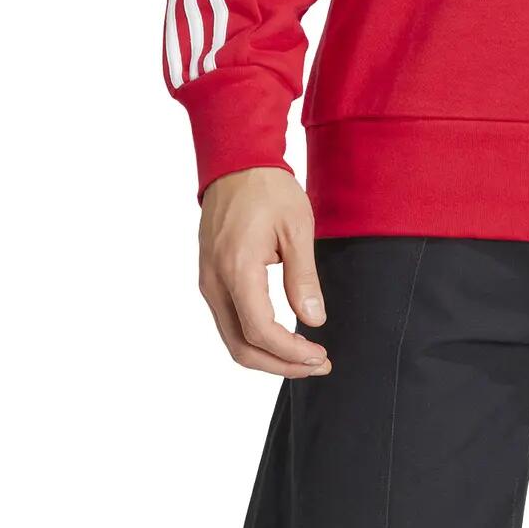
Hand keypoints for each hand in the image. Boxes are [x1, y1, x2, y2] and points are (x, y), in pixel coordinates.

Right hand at [197, 166, 332, 378]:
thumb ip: (303, 277)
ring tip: (304, 356)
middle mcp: (214, 283)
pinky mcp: (209, 279)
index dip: (291, 353)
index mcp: (237, 269)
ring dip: (268, 356)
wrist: (236, 163)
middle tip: (318, 364)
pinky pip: (228, 322)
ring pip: (232, 339)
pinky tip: (282, 336)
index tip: (320, 356)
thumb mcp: (297, 228)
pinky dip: (253, 338)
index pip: (260, 331)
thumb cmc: (269, 189)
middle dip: (280, 364)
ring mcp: (208, 282)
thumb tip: (314, 320)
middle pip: (241, 347)